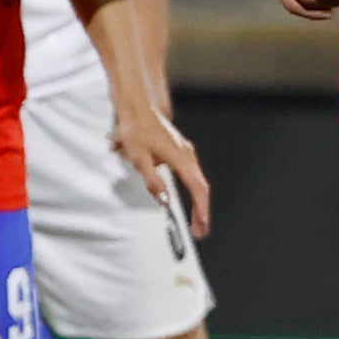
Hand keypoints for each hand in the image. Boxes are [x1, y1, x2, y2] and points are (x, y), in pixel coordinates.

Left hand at [112, 106, 211, 231]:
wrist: (137, 108)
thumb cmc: (137, 130)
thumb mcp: (139, 159)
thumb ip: (153, 182)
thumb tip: (164, 201)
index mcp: (180, 158)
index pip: (197, 188)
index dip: (200, 209)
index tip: (201, 225)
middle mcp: (187, 155)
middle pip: (201, 187)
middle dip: (201, 210)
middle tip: (200, 230)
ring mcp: (186, 151)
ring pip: (198, 180)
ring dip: (198, 201)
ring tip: (195, 219)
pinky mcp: (181, 150)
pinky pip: (192, 174)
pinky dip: (193, 189)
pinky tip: (187, 197)